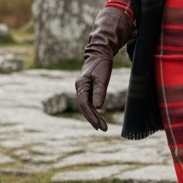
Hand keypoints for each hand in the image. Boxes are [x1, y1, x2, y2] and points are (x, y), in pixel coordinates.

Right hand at [75, 7, 135, 130]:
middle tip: (102, 129)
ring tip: (102, 127)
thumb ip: (99, 92)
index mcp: (81, 85)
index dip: (90, 116)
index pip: (83, 104)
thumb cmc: (101, 64)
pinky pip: (90, 102)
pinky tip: (99, 117)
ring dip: (94, 116)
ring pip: (87, 106)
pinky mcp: (88, 89)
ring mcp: (83, 89)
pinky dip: (94, 111)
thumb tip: (97, 108)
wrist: (100, 53)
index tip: (98, 125)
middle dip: (93, 119)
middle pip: (85, 107)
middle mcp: (80, 88)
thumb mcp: (102, 78)